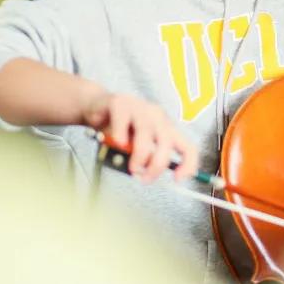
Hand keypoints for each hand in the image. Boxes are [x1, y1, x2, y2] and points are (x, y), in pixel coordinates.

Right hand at [81, 90, 197, 183]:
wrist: (95, 107)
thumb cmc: (118, 129)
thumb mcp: (135, 147)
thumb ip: (144, 158)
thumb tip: (146, 174)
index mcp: (166, 128)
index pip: (188, 147)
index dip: (187, 164)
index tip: (177, 180)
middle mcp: (157, 116)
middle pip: (167, 141)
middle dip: (157, 165)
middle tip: (145, 179)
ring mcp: (139, 107)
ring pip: (146, 132)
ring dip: (140, 155)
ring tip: (132, 167)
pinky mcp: (119, 103)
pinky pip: (122, 121)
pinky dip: (120, 136)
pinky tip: (117, 143)